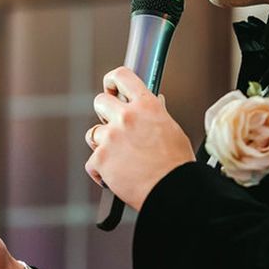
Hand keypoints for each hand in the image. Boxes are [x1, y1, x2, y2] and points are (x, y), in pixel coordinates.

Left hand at [85, 66, 195, 210]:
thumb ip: (156, 114)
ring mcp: (111, 138)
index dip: (112, 81)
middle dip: (104, 114)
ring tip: (120, 158)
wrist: (173, 191)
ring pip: (93, 133)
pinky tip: (116, 176)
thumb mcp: (172, 130)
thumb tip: (154, 103)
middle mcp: (126, 117)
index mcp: (147, 106)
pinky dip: (101, 171)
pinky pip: (92, 161)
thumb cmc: (176, 165)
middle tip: (114, 127)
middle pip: (99, 101)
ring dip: (102, 145)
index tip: (111, 87)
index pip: (122, 76)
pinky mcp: (101, 159)